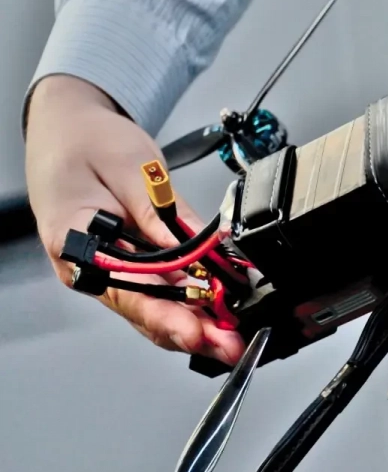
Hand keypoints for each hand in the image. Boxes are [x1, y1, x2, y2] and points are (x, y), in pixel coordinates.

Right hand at [25, 75, 244, 363]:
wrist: (69, 126)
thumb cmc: (87, 141)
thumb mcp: (129, 167)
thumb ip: (159, 211)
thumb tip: (192, 247)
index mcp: (76, 243)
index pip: (127, 291)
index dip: (167, 316)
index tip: (199, 330)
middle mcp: (91, 267)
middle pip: (145, 312)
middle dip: (193, 332)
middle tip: (232, 344)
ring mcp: (111, 268)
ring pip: (156, 309)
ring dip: (197, 323)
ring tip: (233, 336)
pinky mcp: (131, 263)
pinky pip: (162, 290)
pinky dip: (192, 300)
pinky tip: (221, 308)